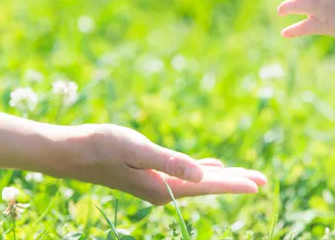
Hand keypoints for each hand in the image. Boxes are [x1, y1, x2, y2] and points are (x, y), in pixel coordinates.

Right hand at [60, 124, 267, 204]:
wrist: (70, 152)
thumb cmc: (101, 146)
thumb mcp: (138, 149)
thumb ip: (170, 162)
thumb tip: (202, 175)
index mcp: (164, 186)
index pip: (208, 185)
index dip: (235, 183)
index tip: (260, 184)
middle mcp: (163, 189)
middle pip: (208, 185)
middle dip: (235, 181)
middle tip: (264, 180)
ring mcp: (156, 183)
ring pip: (198, 179)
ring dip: (222, 176)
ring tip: (245, 175)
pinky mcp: (149, 173)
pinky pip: (185, 173)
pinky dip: (201, 169)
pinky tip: (210, 165)